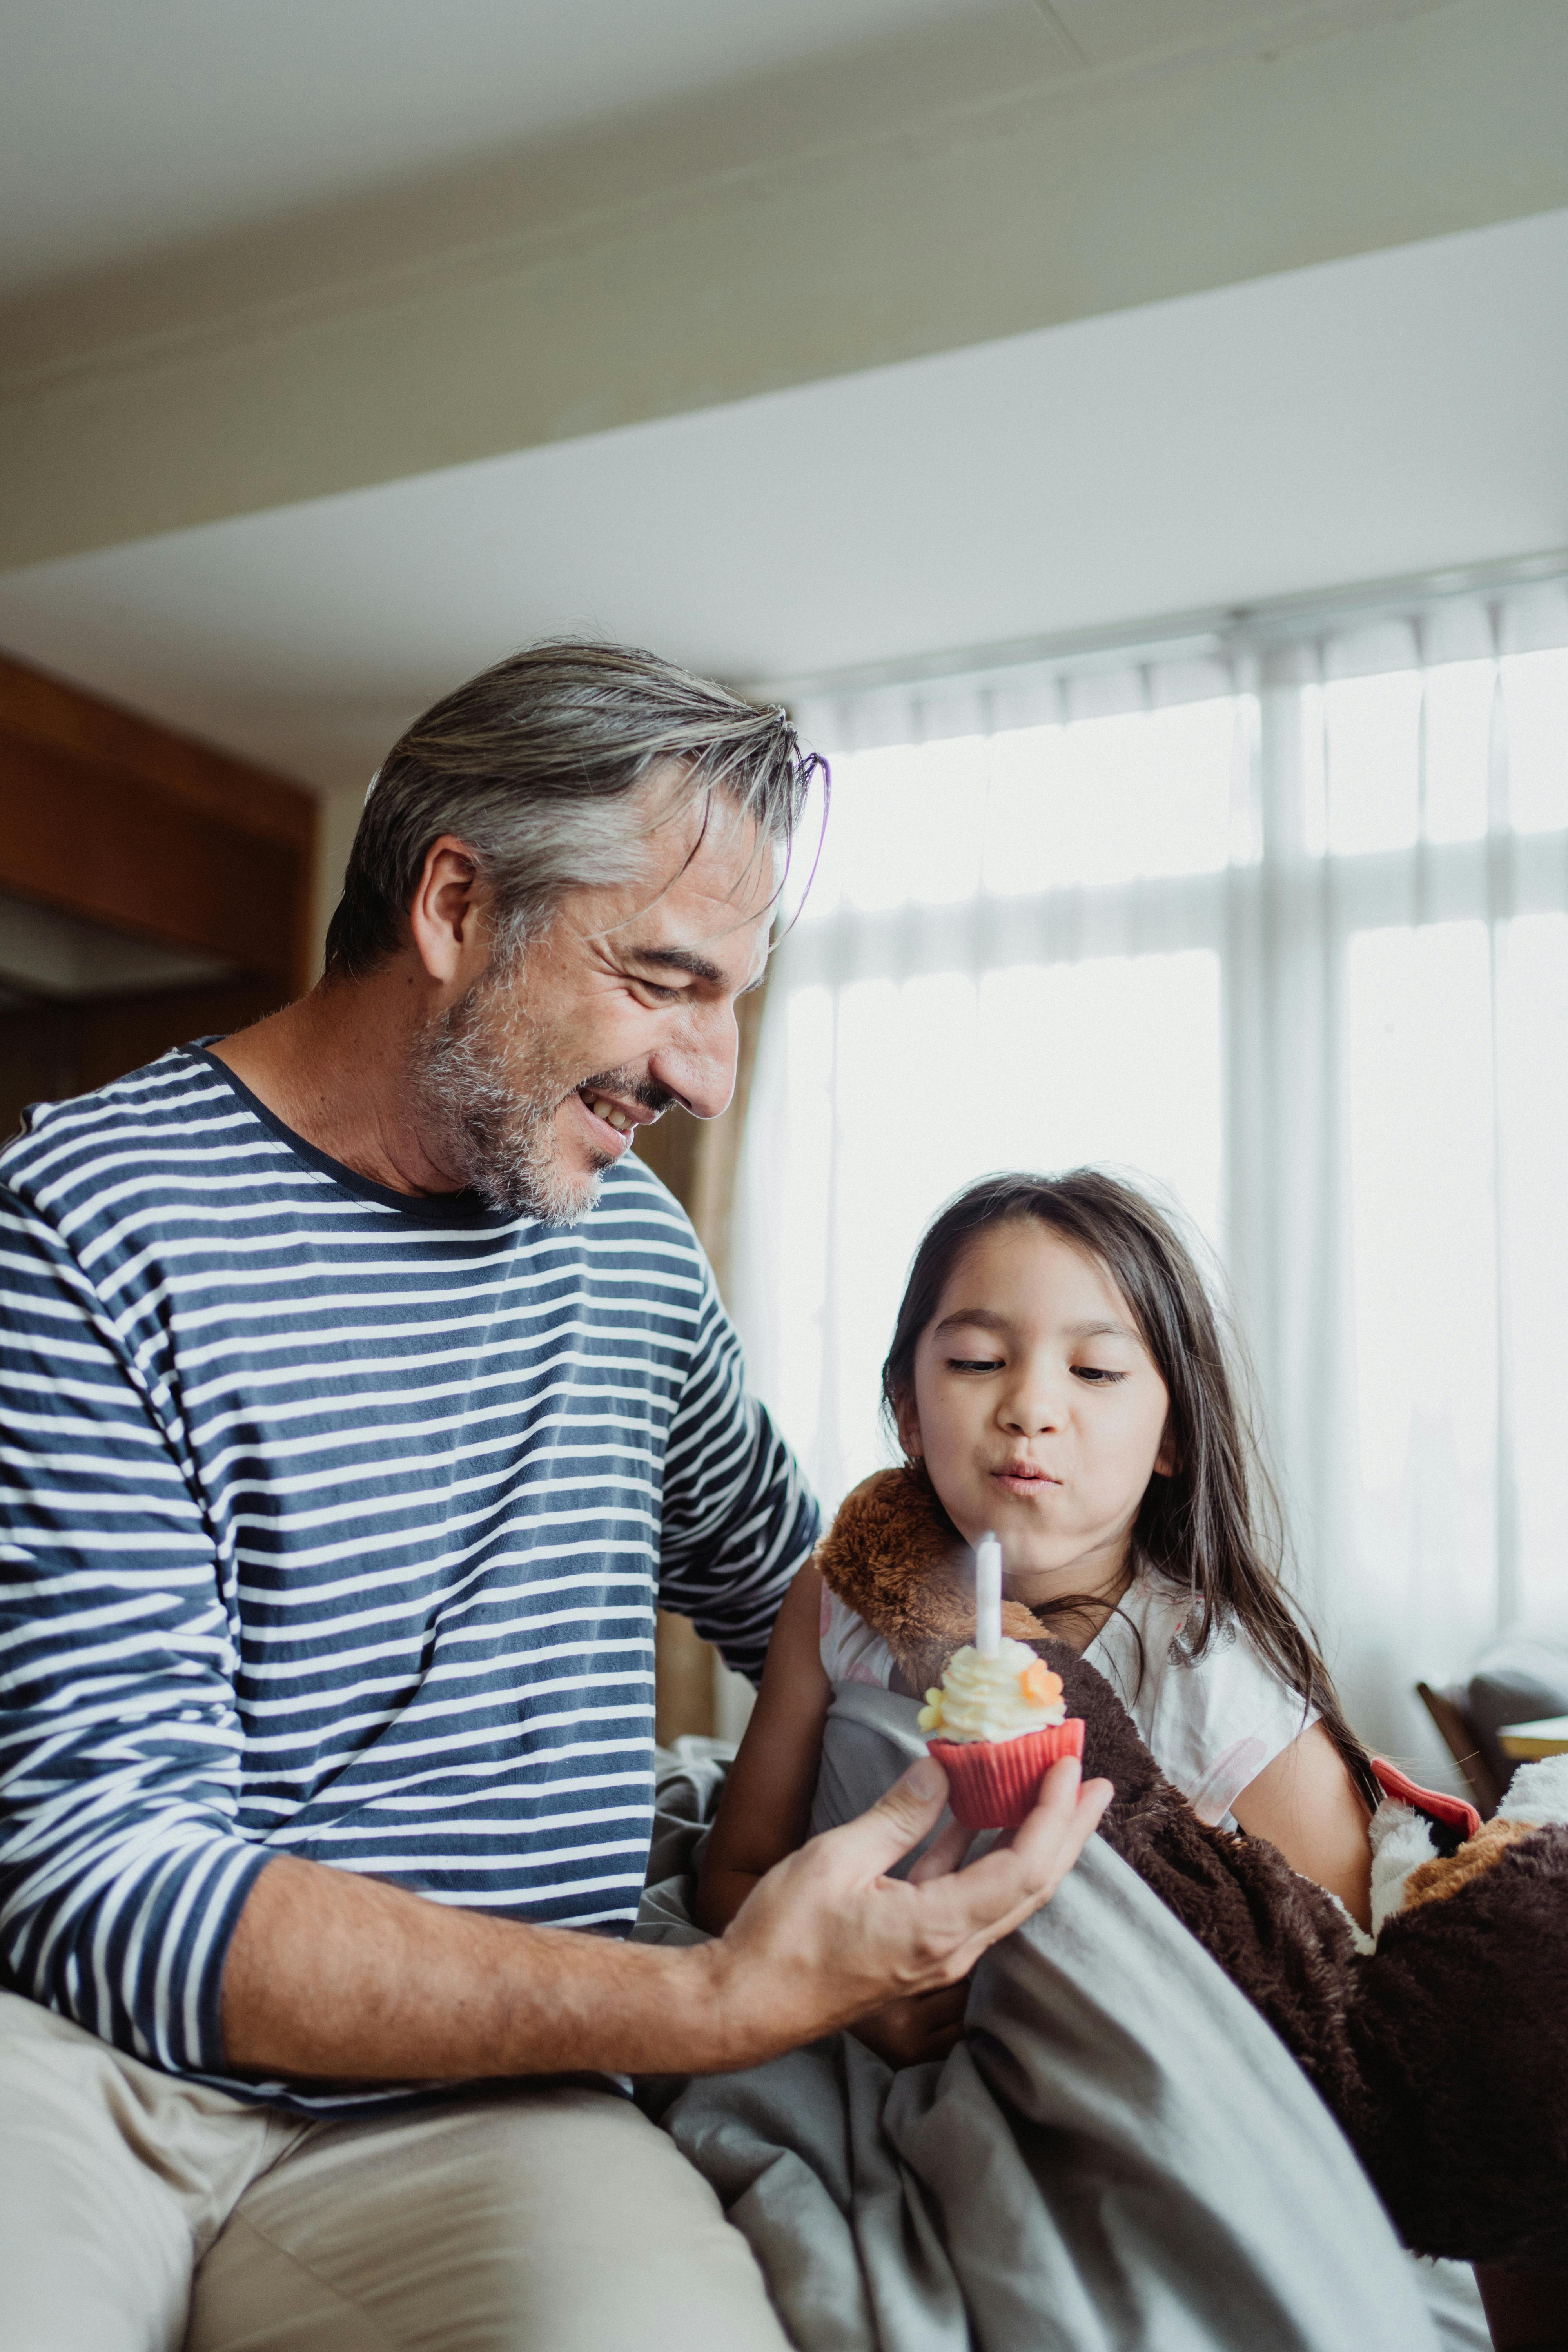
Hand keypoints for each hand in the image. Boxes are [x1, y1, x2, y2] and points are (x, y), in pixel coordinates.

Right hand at [702, 1753, 1110, 2070]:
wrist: (748, 2003)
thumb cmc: (784, 1936)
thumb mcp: (838, 1859)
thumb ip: (898, 1815)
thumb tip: (941, 1770)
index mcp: (939, 1928)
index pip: (1024, 1867)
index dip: (1053, 1815)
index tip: (1069, 1767)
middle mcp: (953, 1949)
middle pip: (1034, 1884)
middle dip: (1070, 1831)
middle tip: (1096, 1782)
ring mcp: (938, 1954)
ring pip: (1008, 1892)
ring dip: (1036, 1842)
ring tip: (1057, 1795)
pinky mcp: (918, 1949)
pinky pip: (969, 1897)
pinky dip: (984, 1855)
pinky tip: (981, 1819)